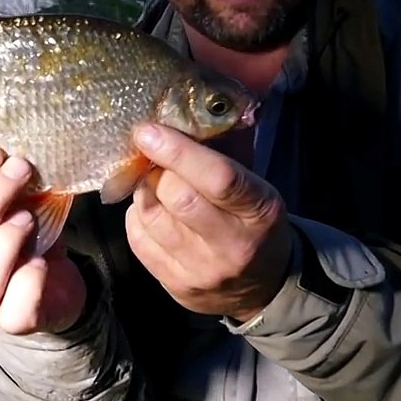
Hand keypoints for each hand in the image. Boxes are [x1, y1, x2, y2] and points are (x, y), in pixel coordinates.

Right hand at [0, 145, 86, 334]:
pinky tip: (44, 259)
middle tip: (22, 169)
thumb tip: (16, 144)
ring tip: (30, 217)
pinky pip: (15, 311)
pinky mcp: (16, 320)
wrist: (56, 284)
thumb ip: (4, 178)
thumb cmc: (27, 231)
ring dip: (6, 241)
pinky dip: (31, 281)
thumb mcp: (13, 198)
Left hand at [124, 123, 293, 322]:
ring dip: (143, 191)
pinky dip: (137, 216)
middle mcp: (233, 245)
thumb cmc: (254, 221)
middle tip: (153, 159)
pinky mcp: (177, 286)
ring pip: (151, 218)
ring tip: (153, 183)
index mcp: (259, 211)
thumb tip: (185, 114)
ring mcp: (203, 270)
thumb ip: (226, 151)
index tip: (148, 131)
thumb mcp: (256, 184)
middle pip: (178, 198)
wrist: (263, 285)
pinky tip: (151, 209)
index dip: (178, 151)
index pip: (218, 177)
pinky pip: (138, 241)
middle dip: (157, 170)